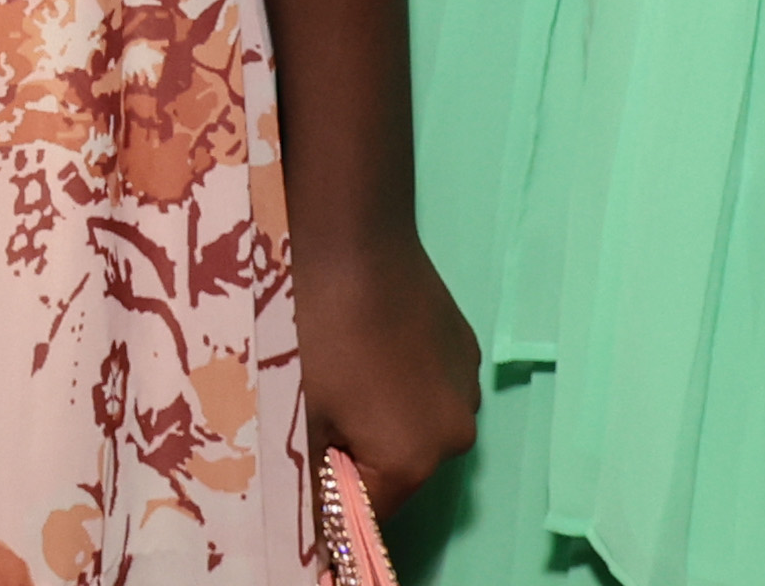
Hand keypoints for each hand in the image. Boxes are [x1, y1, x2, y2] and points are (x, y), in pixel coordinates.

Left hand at [297, 227, 484, 513]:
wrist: (350, 237)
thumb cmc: (315, 331)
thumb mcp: (298, 416)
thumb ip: (310, 482)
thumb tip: (316, 527)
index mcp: (414, 462)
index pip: (368, 514)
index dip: (329, 499)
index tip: (304, 462)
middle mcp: (455, 435)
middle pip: (396, 473)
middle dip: (355, 455)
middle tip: (315, 407)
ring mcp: (467, 388)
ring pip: (415, 428)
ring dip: (382, 417)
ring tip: (342, 369)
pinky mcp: (466, 349)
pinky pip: (429, 389)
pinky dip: (402, 382)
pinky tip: (370, 342)